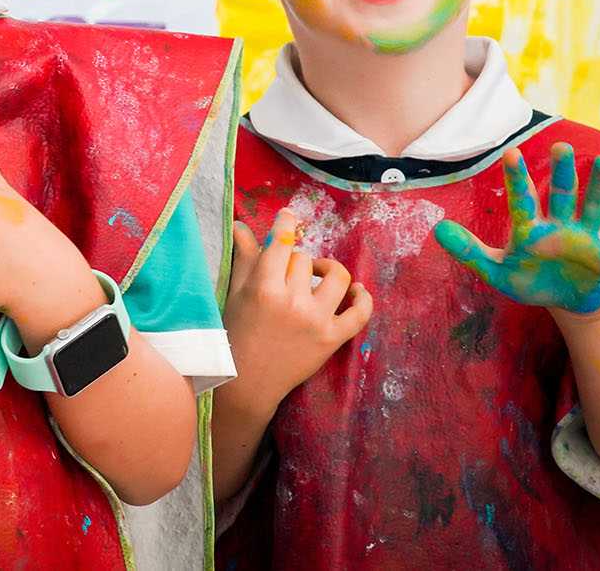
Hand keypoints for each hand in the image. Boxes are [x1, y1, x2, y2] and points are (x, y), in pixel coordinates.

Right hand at [221, 209, 371, 406]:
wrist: (247, 383)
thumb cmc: (236, 335)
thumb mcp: (235, 294)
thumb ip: (244, 258)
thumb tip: (242, 226)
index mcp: (264, 288)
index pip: (282, 243)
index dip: (286, 225)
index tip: (289, 216)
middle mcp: (292, 302)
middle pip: (304, 260)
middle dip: (295, 262)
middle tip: (286, 274)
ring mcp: (316, 321)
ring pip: (336, 277)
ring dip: (328, 270)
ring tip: (319, 276)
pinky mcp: (332, 340)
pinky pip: (360, 314)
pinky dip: (364, 299)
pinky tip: (357, 291)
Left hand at [433, 144, 599, 314]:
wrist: (567, 301)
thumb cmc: (532, 281)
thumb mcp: (497, 272)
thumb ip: (469, 252)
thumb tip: (435, 231)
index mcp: (532, 228)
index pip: (523, 200)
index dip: (517, 179)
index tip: (511, 153)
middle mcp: (561, 226)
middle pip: (561, 195)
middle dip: (562, 173)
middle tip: (562, 146)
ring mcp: (588, 239)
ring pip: (595, 209)